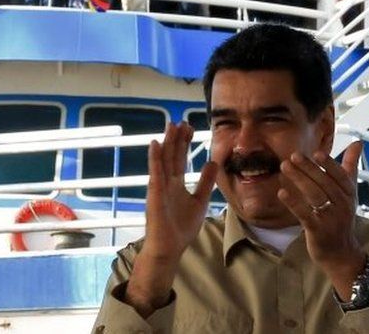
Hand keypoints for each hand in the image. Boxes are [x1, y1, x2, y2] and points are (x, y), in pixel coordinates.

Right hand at [125, 122, 217, 316]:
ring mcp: (159, 186)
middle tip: (182, 121)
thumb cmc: (181, 228)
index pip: (180, 158)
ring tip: (171, 125)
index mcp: (175, 184)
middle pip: (172, 155)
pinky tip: (155, 143)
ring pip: (163, 160)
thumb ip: (205, 182)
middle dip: (177, 138)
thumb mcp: (199, 201)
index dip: (184, 143)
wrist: (169, 247)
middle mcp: (166, 182)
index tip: (190, 127)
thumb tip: (213, 163)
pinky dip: (154, 158)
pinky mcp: (155, 193)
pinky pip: (155, 173)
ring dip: (167, 142)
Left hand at [277, 141, 365, 299]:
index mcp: (349, 194)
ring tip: (284, 167)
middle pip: (325, 184)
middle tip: (293, 155)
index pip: (341, 176)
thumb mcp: (349, 192)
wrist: (341, 252)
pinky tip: (281, 192)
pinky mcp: (318, 231)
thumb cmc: (342, 217)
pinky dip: (293, 202)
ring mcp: (331, 219)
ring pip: (314, 196)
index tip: (316, 152)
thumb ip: (351, 166)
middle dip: (309, 168)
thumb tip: (359, 141)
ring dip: (299, 180)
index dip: (329, 165)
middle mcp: (343, 205)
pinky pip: (304, 214)